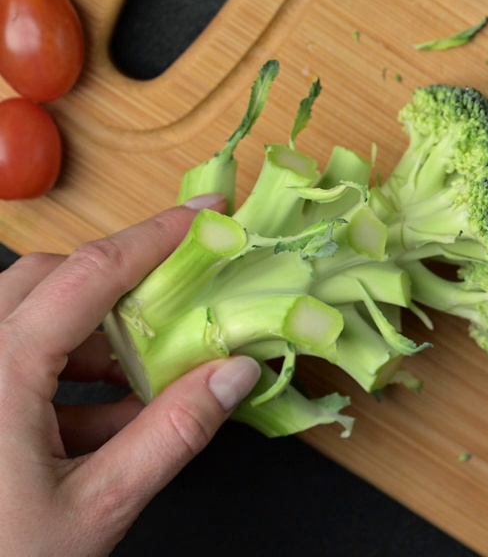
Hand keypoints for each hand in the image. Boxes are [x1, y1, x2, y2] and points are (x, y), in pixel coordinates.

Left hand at [0, 196, 260, 556]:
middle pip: (47, 279)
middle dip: (119, 282)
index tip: (207, 213)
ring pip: (27, 319)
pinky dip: (64, 376)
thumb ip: (172, 433)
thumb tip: (235, 373)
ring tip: (149, 379)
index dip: (156, 236)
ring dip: (93, 337)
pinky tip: (110, 422)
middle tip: (180, 298)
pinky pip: (11, 363)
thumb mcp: (99, 504)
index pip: (89, 275)